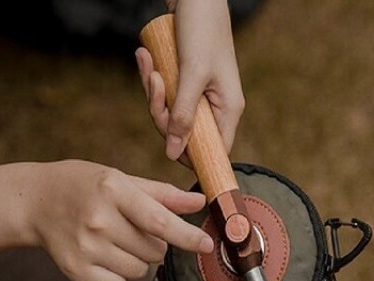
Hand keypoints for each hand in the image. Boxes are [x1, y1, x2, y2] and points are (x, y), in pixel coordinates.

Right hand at [27, 160, 213, 280]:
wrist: (33, 202)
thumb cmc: (84, 186)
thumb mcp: (120, 180)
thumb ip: (162, 194)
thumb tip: (200, 202)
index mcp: (112, 189)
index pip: (159, 221)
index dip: (187, 236)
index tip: (207, 245)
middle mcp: (98, 219)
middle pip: (155, 251)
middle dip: (153, 243)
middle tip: (129, 228)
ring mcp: (85, 247)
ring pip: (139, 270)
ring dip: (135, 259)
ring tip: (112, 239)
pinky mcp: (76, 270)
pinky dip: (116, 276)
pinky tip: (101, 255)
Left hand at [136, 0, 244, 161]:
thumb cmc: (202, 29)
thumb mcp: (192, 75)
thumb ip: (183, 116)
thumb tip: (173, 153)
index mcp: (228, 110)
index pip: (215, 151)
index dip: (192, 157)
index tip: (169, 150)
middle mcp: (216, 108)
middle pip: (186, 135)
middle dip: (162, 114)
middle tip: (153, 83)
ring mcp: (200, 96)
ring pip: (171, 115)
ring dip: (152, 93)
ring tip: (147, 63)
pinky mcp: (186, 84)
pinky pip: (165, 96)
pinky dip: (151, 80)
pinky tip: (144, 57)